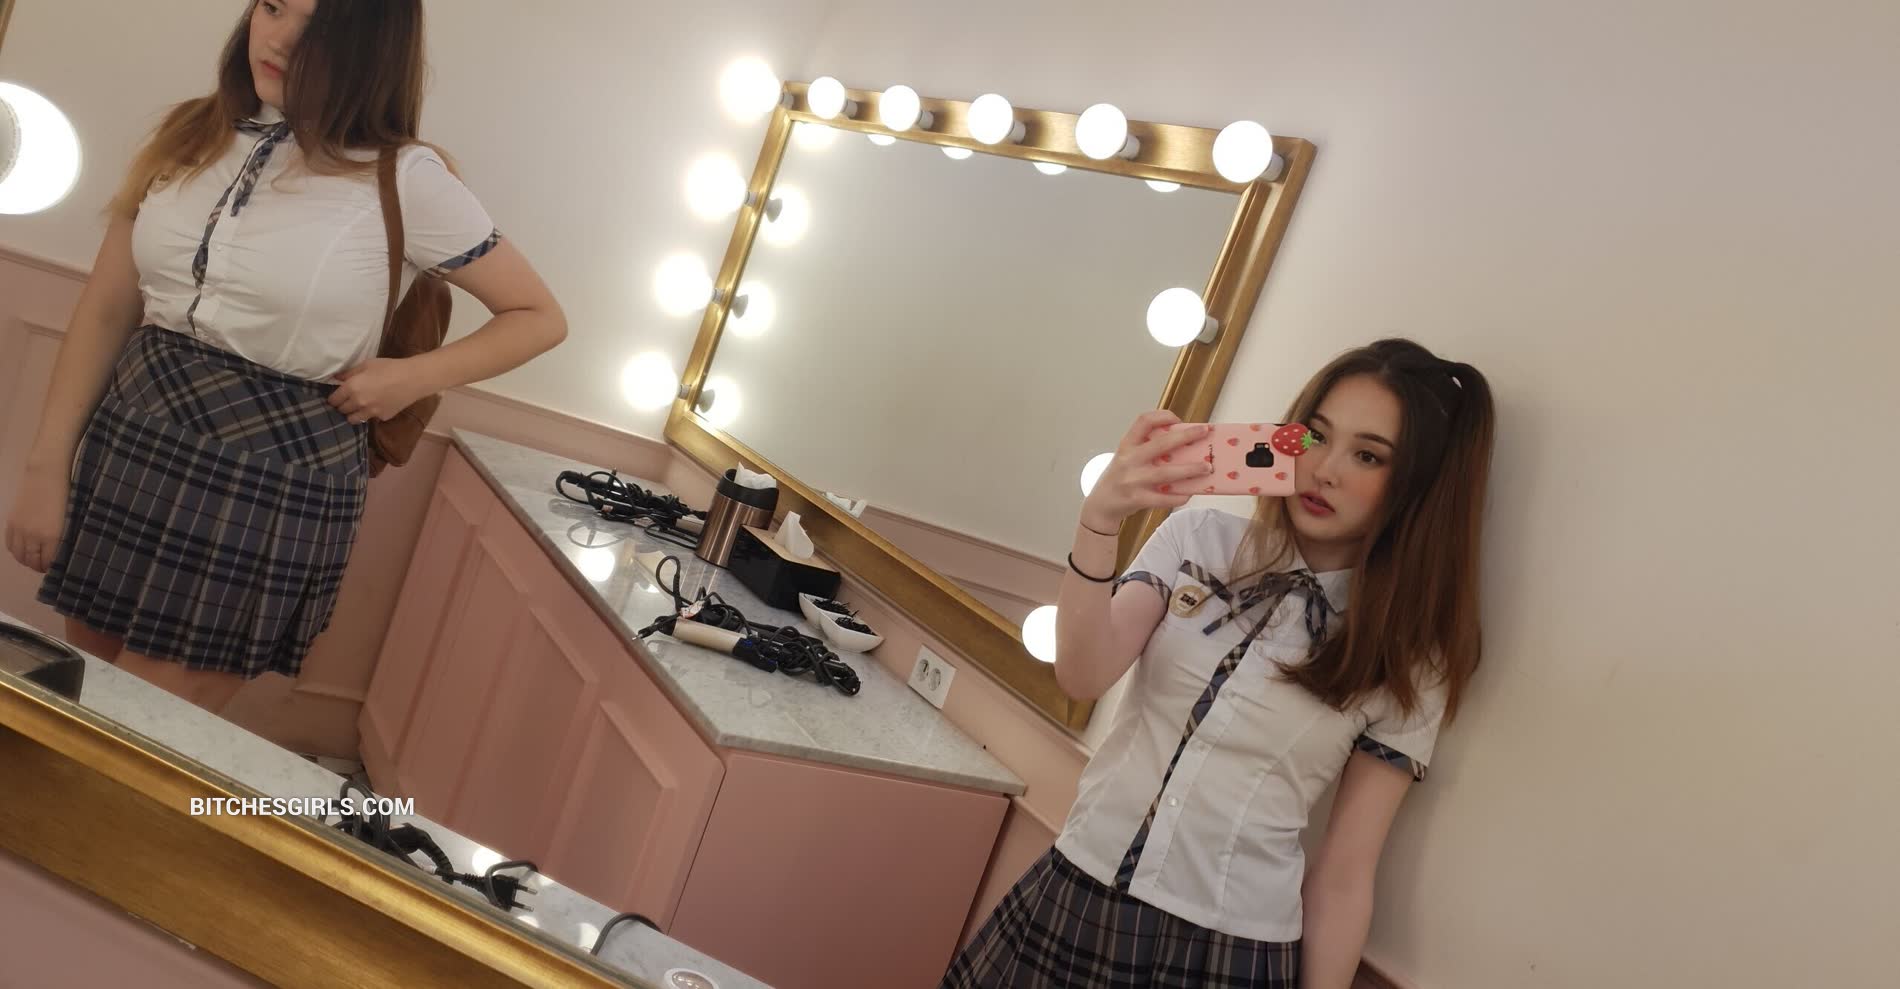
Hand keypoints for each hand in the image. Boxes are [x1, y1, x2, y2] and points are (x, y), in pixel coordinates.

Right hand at [5, 466, 70, 573]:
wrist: (45, 474)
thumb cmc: (65, 494)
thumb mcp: (69, 519)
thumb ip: (63, 537)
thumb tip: (60, 551)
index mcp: (52, 536)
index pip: (47, 561)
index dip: (50, 568)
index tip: (54, 568)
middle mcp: (33, 536)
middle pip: (31, 561)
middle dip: (38, 567)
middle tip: (44, 566)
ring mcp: (20, 529)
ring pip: (19, 555)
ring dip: (26, 560)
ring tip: (33, 560)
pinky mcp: (11, 522)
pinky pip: (9, 544)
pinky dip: (15, 551)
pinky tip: (22, 550)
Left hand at [327, 357, 434, 424]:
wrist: (413, 379)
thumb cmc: (389, 367)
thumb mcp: (367, 365)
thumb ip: (349, 373)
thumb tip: (336, 378)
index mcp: (352, 388)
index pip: (333, 400)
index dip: (333, 398)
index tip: (336, 396)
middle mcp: (358, 403)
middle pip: (342, 410)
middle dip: (342, 406)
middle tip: (347, 400)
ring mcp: (370, 412)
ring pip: (352, 419)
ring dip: (352, 414)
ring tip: (358, 407)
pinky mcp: (382, 417)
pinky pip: (370, 418)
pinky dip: (369, 414)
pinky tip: (376, 406)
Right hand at [1079, 411, 1213, 531]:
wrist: (1100, 505)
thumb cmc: (1119, 477)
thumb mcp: (1126, 457)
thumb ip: (1146, 449)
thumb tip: (1182, 444)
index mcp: (1127, 445)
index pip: (1144, 421)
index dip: (1163, 416)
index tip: (1179, 419)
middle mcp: (1129, 459)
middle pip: (1161, 443)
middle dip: (1186, 436)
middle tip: (1204, 432)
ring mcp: (1133, 480)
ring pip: (1166, 472)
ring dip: (1190, 469)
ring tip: (1206, 468)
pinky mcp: (1137, 499)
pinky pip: (1163, 498)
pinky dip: (1178, 496)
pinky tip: (1189, 493)